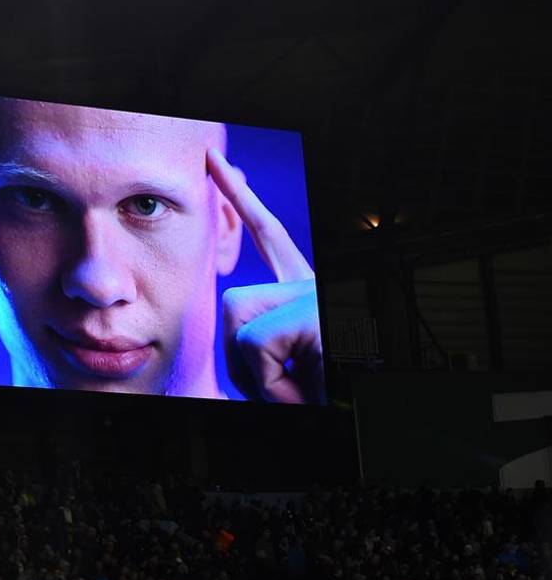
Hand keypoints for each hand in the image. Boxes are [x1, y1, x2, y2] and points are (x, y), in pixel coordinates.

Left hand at [208, 147, 323, 403]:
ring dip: (255, 373)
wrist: (366, 417)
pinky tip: (302, 391)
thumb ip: (256, 359)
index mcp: (307, 297)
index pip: (269, 237)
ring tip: (297, 390)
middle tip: (280, 387)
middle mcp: (314, 289)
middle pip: (233, 300)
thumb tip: (236, 373)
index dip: (239, 200)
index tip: (214, 162)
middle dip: (239, 355)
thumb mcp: (286, 376)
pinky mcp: (316, 312)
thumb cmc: (327, 398)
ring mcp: (317, 298)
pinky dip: (268, 382)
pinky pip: (253, 344)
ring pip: (238, 321)